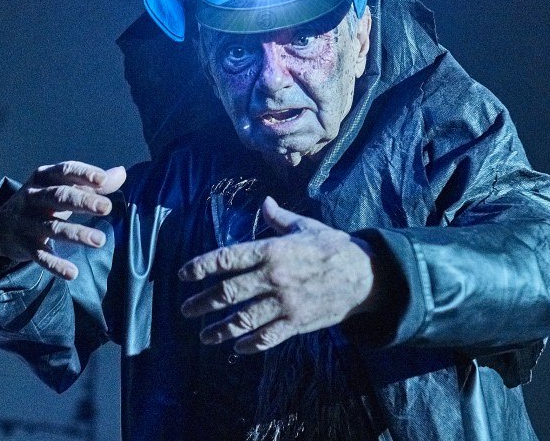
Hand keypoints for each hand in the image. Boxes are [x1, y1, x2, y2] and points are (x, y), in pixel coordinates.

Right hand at [0, 161, 125, 280]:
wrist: (0, 226)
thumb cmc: (42, 201)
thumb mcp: (61, 187)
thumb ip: (90, 183)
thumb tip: (121, 173)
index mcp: (44, 177)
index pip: (65, 171)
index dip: (83, 175)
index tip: (102, 180)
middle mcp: (34, 196)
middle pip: (59, 197)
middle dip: (82, 202)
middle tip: (106, 208)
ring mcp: (27, 221)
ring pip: (52, 227)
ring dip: (76, 234)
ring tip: (100, 241)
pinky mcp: (24, 245)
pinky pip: (40, 256)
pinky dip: (55, 265)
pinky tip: (72, 273)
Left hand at [179, 196, 376, 352]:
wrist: (366, 275)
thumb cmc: (333, 246)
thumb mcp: (305, 226)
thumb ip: (279, 218)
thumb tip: (265, 202)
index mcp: (272, 250)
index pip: (227, 258)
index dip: (201, 266)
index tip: (184, 274)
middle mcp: (274, 277)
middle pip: (228, 292)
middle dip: (203, 302)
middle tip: (186, 310)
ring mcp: (285, 303)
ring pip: (244, 319)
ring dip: (221, 329)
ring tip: (204, 335)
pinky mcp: (297, 322)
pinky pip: (268, 337)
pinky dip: (250, 344)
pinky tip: (237, 348)